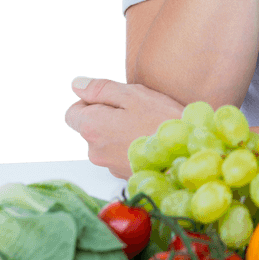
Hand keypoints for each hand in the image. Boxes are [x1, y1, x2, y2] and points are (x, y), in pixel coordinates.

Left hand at [64, 77, 182, 179]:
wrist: (186, 157)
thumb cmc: (161, 122)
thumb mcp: (132, 95)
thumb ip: (100, 89)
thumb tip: (76, 85)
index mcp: (92, 127)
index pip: (72, 112)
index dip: (91, 101)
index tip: (117, 101)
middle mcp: (94, 151)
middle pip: (90, 127)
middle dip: (108, 116)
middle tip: (137, 111)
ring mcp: (108, 166)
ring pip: (106, 140)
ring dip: (119, 131)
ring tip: (146, 126)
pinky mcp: (122, 175)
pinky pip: (118, 154)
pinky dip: (129, 145)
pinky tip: (149, 141)